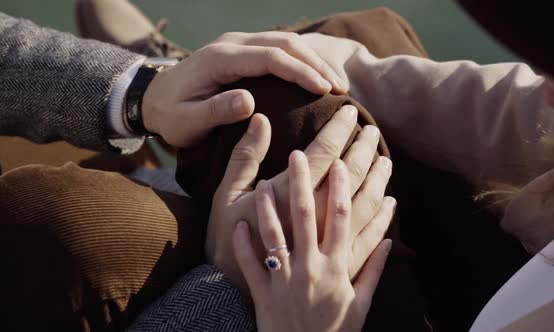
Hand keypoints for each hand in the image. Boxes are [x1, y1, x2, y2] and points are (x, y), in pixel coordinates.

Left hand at [142, 31, 347, 146]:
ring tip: (336, 84)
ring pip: (285, 43)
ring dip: (313, 61)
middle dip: (316, 64)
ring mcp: (238, 45)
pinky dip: (301, 61)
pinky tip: (316, 78)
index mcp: (221, 59)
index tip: (325, 90)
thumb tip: (250, 102)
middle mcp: (232, 44)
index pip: (271, 58)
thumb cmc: (170, 115)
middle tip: (341, 89)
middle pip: (284, 44)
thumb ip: (215, 111)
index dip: (301, 72)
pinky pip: (278, 49)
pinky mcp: (242, 52)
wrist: (152, 98)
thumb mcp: (186, 121)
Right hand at [208, 105, 394, 290]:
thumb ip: (245, 156)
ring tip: (385, 160)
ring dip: (377, 180)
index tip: (351, 112)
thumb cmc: (225, 241)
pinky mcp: (338, 267)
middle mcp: (315, 220)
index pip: (323, 154)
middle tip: (372, 131)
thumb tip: (261, 119)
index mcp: (288, 198)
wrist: (231, 294)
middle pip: (350, 177)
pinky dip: (382, 219)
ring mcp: (329, 245)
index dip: (339, 130)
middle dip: (363, 149)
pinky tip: (389, 203)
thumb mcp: (225, 195)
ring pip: (364, 206)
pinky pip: (368, 240)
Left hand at [233, 151, 392, 331]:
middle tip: (296, 153)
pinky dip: (243, 245)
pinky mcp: (263, 294)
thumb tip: (387, 241)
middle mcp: (310, 268)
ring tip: (263, 181)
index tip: (340, 161)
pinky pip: (250, 265)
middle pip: (305, 216)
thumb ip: (374, 271)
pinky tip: (238, 224)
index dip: (340, 188)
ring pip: (273, 235)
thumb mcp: (361, 305)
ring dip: (268, 206)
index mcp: (337, 268)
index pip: (341, 219)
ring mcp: (284, 280)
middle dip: (301, 182)